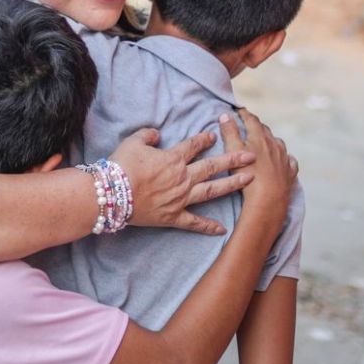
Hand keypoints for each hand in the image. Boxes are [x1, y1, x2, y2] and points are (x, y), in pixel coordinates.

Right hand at [109, 128, 257, 235]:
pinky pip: (195, 223)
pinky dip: (208, 227)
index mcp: (173, 159)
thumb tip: (156, 133)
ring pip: (212, 191)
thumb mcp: (132, 142)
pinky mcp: (174, 216)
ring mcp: (181, 198)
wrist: (112, 194)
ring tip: (249, 180)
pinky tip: (222, 229)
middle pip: (213, 166)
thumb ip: (147, 135)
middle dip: (233, 159)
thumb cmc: (121, 166)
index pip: (194, 146)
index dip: (205, 139)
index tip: (215, 136)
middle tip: (251, 156)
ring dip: (232, 185)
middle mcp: (182, 177)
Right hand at [219, 109, 295, 223]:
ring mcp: (284, 158)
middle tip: (249, 125)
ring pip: (278, 144)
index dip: (244, 114)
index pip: (251, 120)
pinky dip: (284, 158)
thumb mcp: (232, 151)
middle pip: (265, 130)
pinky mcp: (290, 172)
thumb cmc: (247, 174)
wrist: (267, 199)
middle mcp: (275, 144)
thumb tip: (226, 115)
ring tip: (264, 143)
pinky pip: (289, 161)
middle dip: (256, 126)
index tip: (238, 110)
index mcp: (260, 137)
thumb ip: (229, 131)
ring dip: (270, 141)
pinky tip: (282, 160)